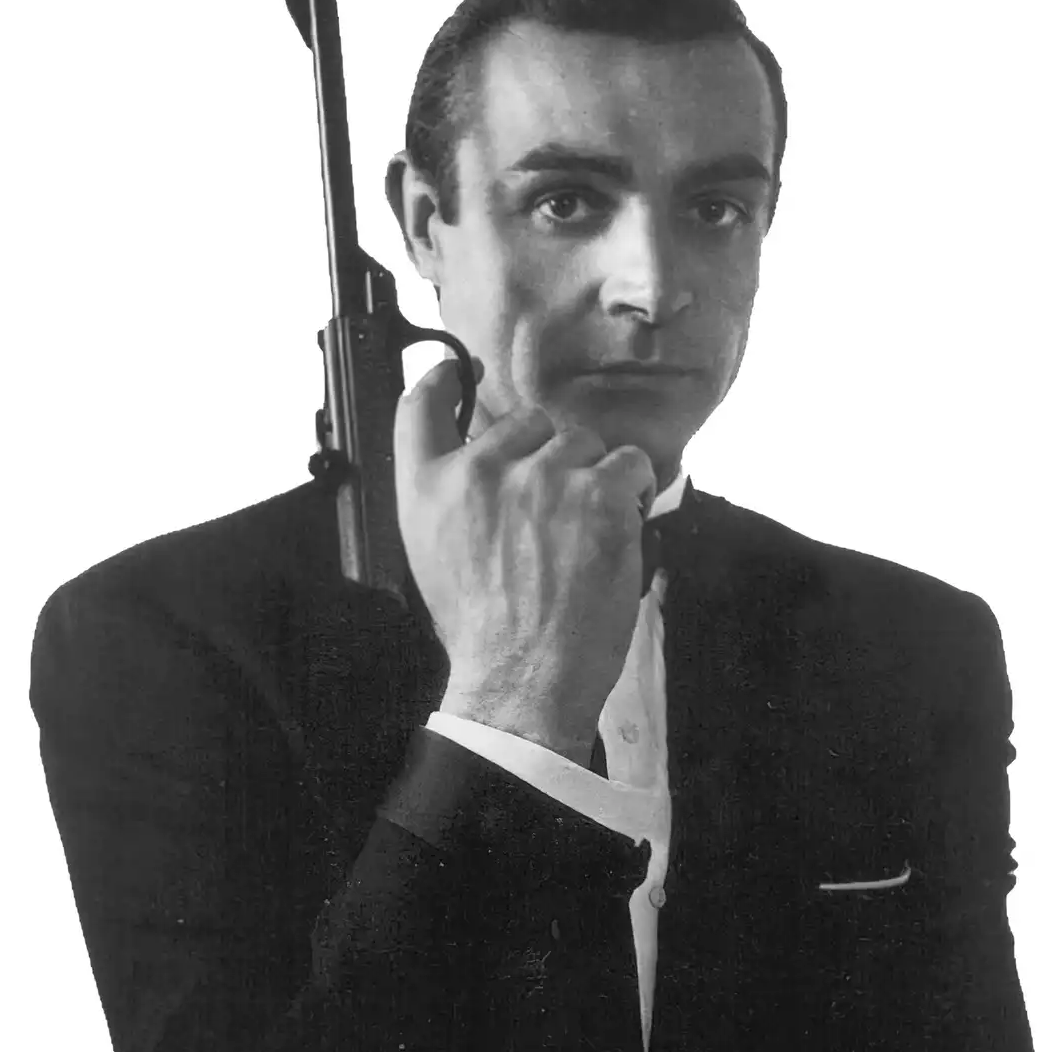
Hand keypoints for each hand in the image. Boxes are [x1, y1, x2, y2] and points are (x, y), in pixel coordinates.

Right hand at [395, 360, 655, 763]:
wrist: (522, 677)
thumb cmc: (480, 629)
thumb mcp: (432, 556)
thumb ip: (448, 497)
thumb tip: (483, 459)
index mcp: (428, 489)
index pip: (419, 407)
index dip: (441, 381)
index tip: (456, 374)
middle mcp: (479, 471)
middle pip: (525, 422)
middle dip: (546, 454)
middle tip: (551, 510)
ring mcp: (540, 478)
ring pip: (582, 441)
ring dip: (592, 476)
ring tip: (585, 530)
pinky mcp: (597, 494)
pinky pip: (628, 463)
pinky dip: (632, 490)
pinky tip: (618, 526)